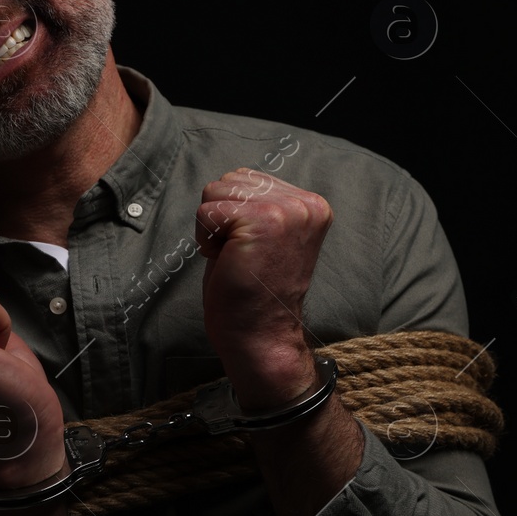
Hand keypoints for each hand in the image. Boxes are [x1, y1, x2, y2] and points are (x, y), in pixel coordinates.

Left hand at [193, 168, 332, 409]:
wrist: (262, 336)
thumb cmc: (254, 291)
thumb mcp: (265, 236)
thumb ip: (259, 204)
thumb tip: (231, 178)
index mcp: (311, 205)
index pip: (247, 178)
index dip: (234, 214)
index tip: (251, 250)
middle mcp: (305, 204)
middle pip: (229, 179)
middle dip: (222, 217)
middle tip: (242, 256)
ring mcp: (286, 211)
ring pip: (215, 190)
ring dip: (213, 228)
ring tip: (236, 258)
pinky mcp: (262, 222)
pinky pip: (205, 212)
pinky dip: (205, 240)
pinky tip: (227, 263)